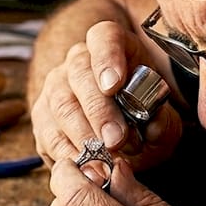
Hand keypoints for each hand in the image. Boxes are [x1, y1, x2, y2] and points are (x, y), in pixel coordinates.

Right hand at [30, 21, 181, 170]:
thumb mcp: (163, 118)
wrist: (121, 133)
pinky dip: (67, 153)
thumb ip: (163, 122)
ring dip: (82, 135)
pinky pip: (48, 132)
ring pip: (60, 104)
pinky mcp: (42, 116)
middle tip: (116, 139)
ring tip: (103, 161)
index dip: (107, 58)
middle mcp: (78, 60)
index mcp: (112, 45)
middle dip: (98, 111)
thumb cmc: (143, 118)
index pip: (104, 38)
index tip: (114, 85)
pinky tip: (85, 167)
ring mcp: (55, 86)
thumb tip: (153, 126)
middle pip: (79, 74)